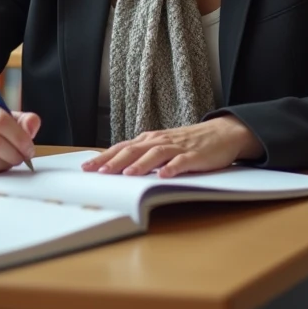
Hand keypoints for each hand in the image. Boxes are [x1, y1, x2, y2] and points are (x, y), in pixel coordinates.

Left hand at [80, 115, 262, 178]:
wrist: (221, 133)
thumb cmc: (187, 142)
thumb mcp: (161, 146)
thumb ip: (142, 155)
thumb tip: (117, 167)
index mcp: (149, 140)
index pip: (121, 148)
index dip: (104, 157)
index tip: (86, 168)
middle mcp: (159, 141)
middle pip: (133, 150)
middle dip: (114, 161)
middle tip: (98, 172)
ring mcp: (177, 148)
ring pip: (154, 155)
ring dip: (140, 164)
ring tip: (127, 174)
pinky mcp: (194, 156)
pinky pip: (181, 162)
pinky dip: (171, 168)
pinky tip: (163, 175)